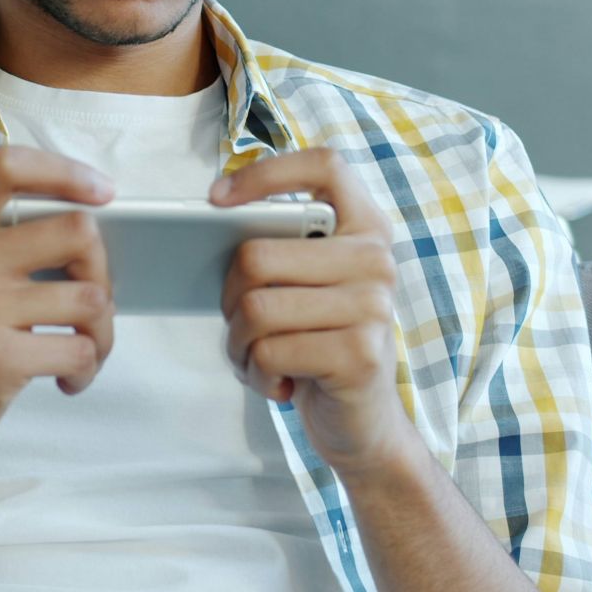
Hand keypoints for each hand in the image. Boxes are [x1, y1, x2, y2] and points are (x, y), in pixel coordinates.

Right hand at [0, 145, 116, 476]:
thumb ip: (7, 239)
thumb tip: (93, 227)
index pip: (8, 166)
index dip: (65, 171)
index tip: (102, 192)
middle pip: (77, 232)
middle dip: (103, 270)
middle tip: (90, 302)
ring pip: (90, 298)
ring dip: (102, 332)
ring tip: (84, 348)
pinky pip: (79, 349)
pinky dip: (87, 367)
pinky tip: (68, 377)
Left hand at [213, 148, 419, 475]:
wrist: (364, 425)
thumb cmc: (320, 344)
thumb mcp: (307, 287)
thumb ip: (282, 250)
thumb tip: (215, 218)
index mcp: (365, 228)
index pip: (325, 166)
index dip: (267, 172)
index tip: (217, 198)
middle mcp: (376, 259)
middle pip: (257, 254)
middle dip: (228, 298)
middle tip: (242, 325)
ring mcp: (373, 306)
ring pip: (256, 307)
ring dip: (238, 344)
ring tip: (256, 357)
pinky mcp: (360, 354)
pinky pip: (270, 350)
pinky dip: (256, 373)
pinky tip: (277, 382)